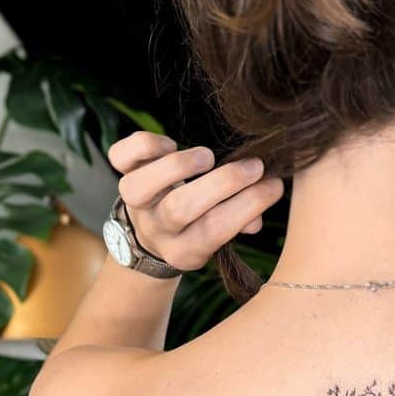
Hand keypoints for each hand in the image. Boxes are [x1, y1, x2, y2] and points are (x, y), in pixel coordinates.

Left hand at [106, 130, 283, 271]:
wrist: (146, 239)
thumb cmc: (197, 228)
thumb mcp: (218, 239)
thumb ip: (240, 225)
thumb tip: (256, 219)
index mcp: (185, 251)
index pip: (216, 230)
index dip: (248, 206)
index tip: (274, 185)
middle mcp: (157, 230)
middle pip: (181, 208)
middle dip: (222, 183)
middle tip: (254, 166)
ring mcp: (135, 204)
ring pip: (140, 187)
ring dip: (178, 166)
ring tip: (208, 157)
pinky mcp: (121, 175)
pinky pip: (120, 158)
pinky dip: (144, 146)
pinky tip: (169, 144)